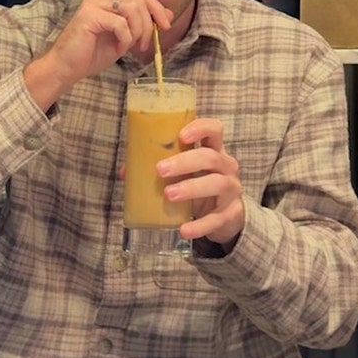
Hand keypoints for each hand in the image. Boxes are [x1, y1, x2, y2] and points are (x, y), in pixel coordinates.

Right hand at [23, 0, 172, 109]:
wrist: (67, 67)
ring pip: (132, 10)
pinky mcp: (89, 15)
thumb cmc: (92, 53)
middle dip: (150, 23)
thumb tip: (167, 12)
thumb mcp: (125, 36)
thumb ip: (142, 22)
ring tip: (132, 47)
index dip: (157, 8)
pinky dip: (126, 39)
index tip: (165, 26)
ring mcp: (92, 2)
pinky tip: (119, 49)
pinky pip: (120, 24)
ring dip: (139, 32)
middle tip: (146, 44)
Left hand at [158, 117, 245, 250]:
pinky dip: (200, 225)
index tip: (181, 135)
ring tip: (168, 194)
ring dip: (191, 188)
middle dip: (184, 162)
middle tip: (160, 170)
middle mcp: (226, 167)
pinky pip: (217, 219)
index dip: (200, 128)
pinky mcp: (231, 214)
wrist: (224, 216)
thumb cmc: (199, 184)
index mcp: (213, 150)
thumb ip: (159, 166)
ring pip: (217, 184)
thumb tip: (126, 172)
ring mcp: (231, 190)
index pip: (214, 130)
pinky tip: (184, 229)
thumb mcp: (184, 172)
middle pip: (210, 157)